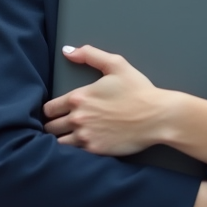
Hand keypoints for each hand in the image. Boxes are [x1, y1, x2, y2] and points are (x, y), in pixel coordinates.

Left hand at [43, 45, 167, 156]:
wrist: (157, 116)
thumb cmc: (138, 90)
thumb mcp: (116, 64)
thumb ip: (89, 55)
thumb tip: (67, 51)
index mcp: (79, 97)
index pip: (49, 108)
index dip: (50, 110)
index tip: (56, 112)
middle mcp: (78, 118)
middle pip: (50, 127)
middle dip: (53, 126)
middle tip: (60, 126)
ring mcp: (86, 136)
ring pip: (58, 143)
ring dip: (61, 140)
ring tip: (68, 138)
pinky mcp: (96, 151)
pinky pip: (74, 155)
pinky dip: (74, 152)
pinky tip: (81, 146)